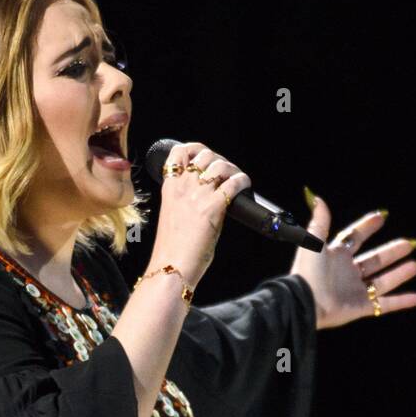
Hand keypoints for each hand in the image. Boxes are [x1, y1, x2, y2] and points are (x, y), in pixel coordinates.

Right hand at [148, 141, 251, 291]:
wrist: (172, 267)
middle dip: (219, 160)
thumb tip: (204, 198)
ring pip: (220, 165)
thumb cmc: (172, 250)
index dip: (195, 149)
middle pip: (205, 155)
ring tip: (236, 180)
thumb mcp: (172, 217)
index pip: (179, 153)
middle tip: (226, 173)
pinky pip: (233, 183)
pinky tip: (245, 186)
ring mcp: (198, 196)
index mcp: (169, 189)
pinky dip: (242, 181)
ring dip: (232, 170)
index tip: (203, 156)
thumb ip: (185, 202)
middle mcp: (183, 188)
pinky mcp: (213, 208)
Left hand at [290, 192, 415, 329]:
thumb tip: (318, 198)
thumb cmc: (307, 272)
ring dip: (400, 273)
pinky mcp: (360, 307)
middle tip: (410, 243)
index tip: (382, 216)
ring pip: (382, 281)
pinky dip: (401, 302)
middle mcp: (347, 273)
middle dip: (392, 252)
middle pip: (374, 260)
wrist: (305, 302)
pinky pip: (385, 305)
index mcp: (335, 256)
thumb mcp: (313, 242)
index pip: (354, 237)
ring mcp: (355, 291)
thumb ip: (319, 221)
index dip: (366, 227)